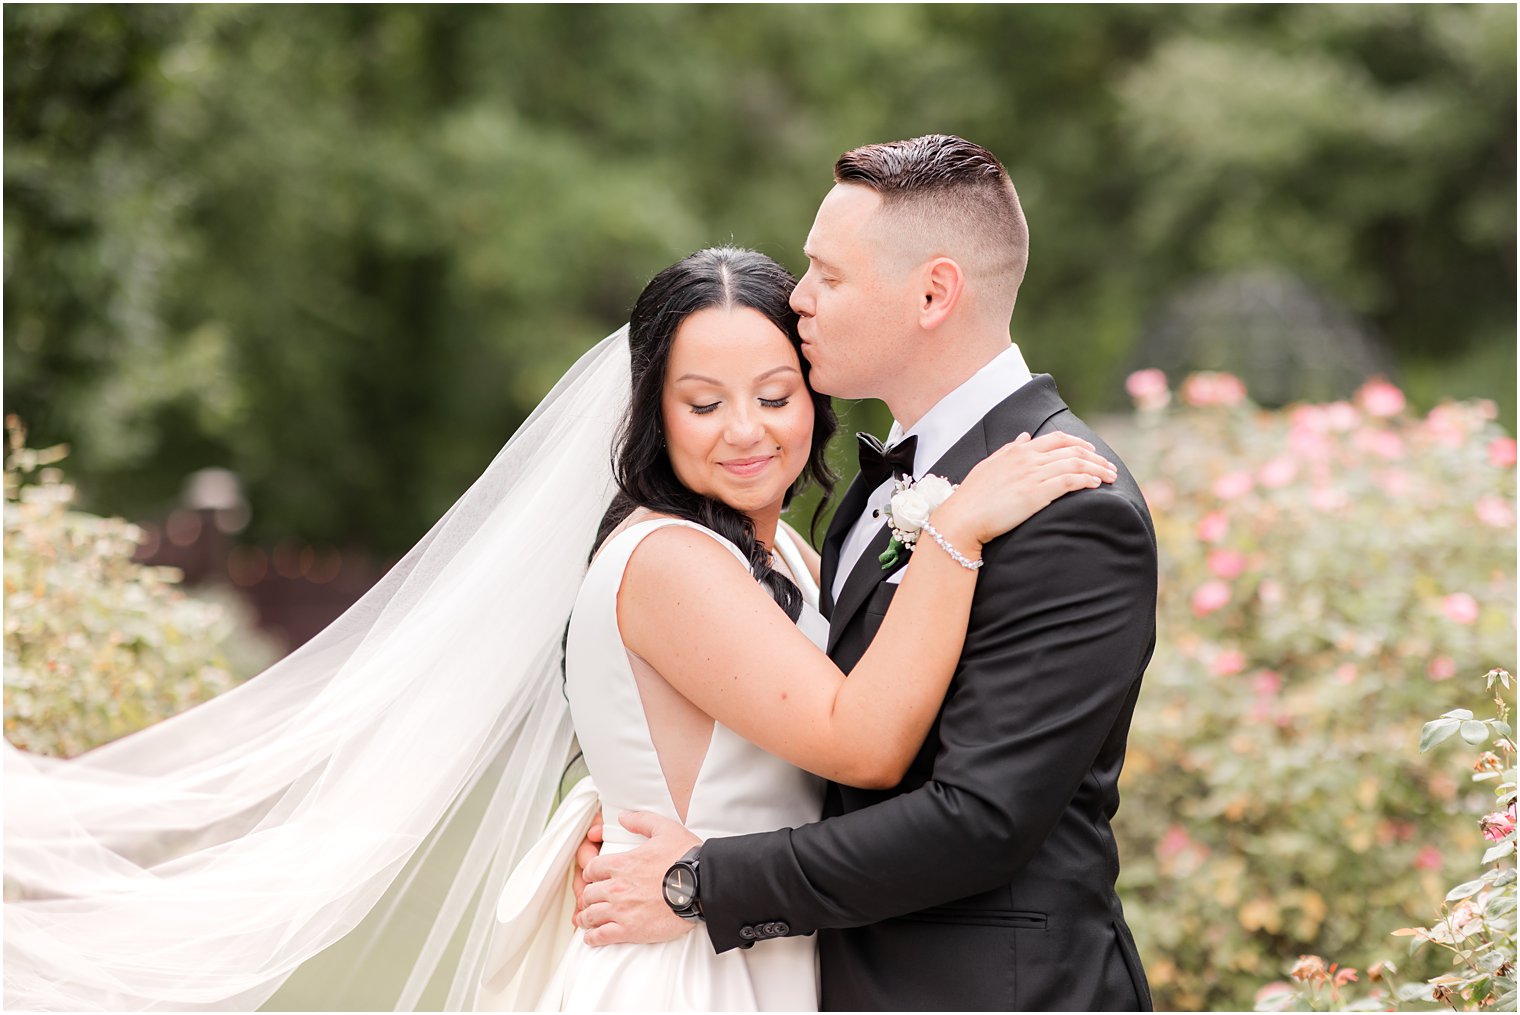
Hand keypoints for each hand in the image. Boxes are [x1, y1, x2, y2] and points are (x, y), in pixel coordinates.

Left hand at [576, 811, 700, 945]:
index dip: (591, 873)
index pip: (592, 869)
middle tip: (593, 900)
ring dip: (587, 917)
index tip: (594, 878)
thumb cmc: (686, 859)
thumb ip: (641, 820)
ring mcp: (621, 910)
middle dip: (589, 896)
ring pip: (590, 915)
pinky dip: (593, 937)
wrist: (702, 886)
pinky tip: (593, 937)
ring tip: (588, 920)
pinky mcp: (630, 930)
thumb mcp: (665, 829)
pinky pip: (601, 936)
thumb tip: (623, 817)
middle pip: (588, 894)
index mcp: (622, 863)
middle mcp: (617, 887)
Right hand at [940, 431, 1116, 545]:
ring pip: (1075, 464)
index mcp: (1018, 451)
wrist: (963, 517)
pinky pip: (1070, 481)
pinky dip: (1087, 480)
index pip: (1057, 439)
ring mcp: (1033, 475)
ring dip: (1097, 469)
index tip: (1092, 452)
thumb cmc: (972, 496)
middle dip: (1096, 457)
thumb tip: (1025, 437)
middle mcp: (1028, 458)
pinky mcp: (1037, 493)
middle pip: (1072, 451)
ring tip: (1111, 477)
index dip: (1080, 444)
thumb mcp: (989, 465)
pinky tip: (1097, 484)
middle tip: (1110, 467)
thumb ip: (1009, 450)